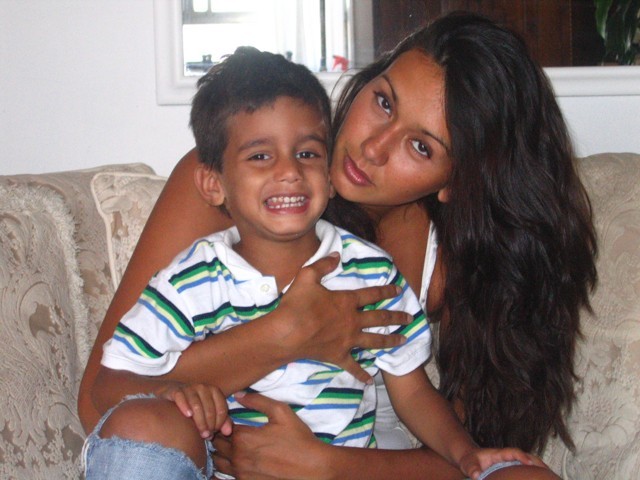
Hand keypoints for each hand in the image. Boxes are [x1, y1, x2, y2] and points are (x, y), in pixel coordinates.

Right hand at [158, 382, 231, 438]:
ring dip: (199, 421)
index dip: (219, 423)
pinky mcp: (176, 390)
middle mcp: (203, 387)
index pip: (221, 409)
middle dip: (209, 425)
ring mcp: (189, 388)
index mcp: (214, 391)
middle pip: (210, 409)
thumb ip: (222, 421)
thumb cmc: (195, 407)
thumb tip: (228, 432)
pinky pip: (181, 398)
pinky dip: (185, 406)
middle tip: (206, 436)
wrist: (174, 395)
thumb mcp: (210, 413)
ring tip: (199, 433)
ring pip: (197, 405)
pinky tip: (188, 415)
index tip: (214, 432)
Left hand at [212, 392, 329, 479]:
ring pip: (218, 462)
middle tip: (228, 431)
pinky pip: (226, 476)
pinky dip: (226, 467)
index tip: (231, 420)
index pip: (221, 427)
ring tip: (230, 446)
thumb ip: (257, 401)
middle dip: (219, 436)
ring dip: (220, 452)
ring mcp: (241, 474)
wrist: (312, 467)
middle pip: (217, 445)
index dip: (224, 422)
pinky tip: (236, 461)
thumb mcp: (281, 412)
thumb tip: (238, 395)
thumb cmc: (297, 438)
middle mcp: (238, 458)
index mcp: (243, 438)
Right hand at [278, 253, 411, 383]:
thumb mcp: (307, 276)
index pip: (371, 294)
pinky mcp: (338, 356)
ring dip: (390, 340)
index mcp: (346, 301)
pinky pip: (353, 366)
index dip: (386, 290)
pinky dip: (361, 374)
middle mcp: (352, 321)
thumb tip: (337, 256)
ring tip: (403, 341)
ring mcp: (347, 340)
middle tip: (409, 318)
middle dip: (396, 317)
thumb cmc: (297, 304)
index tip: (398, 290)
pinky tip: (369, 381)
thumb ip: (323, 265)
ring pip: (374, 341)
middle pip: (379, 318)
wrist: (287, 333)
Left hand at [459, 446, 546, 479]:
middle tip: (549, 471)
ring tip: (552, 477)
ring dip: (540, 469)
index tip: (528, 461)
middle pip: (527, 456)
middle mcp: (508, 457)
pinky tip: (545, 479)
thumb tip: (476, 475)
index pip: (512, 452)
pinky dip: (536, 473)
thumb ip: (472, 468)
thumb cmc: (470, 461)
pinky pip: (527, 470)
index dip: (521, 456)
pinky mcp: (513, 469)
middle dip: (538, 462)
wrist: (470, 459)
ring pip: (530, 463)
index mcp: (498, 454)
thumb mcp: (468, 464)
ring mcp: (512, 463)